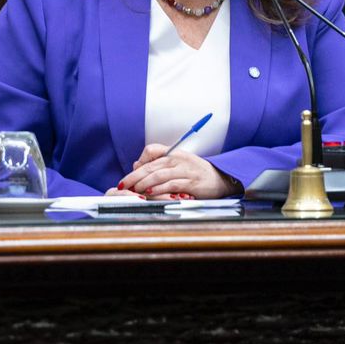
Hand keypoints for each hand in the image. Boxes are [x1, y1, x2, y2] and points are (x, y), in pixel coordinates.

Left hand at [118, 143, 232, 198]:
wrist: (221, 178)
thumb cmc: (196, 172)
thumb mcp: (177, 164)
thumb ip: (158, 165)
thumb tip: (136, 166)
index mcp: (173, 153)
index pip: (152, 150)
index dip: (139, 162)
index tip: (130, 174)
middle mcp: (178, 159)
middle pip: (151, 165)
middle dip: (134, 176)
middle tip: (123, 185)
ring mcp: (185, 170)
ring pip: (159, 174)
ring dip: (144, 183)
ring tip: (134, 190)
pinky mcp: (191, 182)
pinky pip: (171, 185)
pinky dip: (159, 189)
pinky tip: (150, 193)